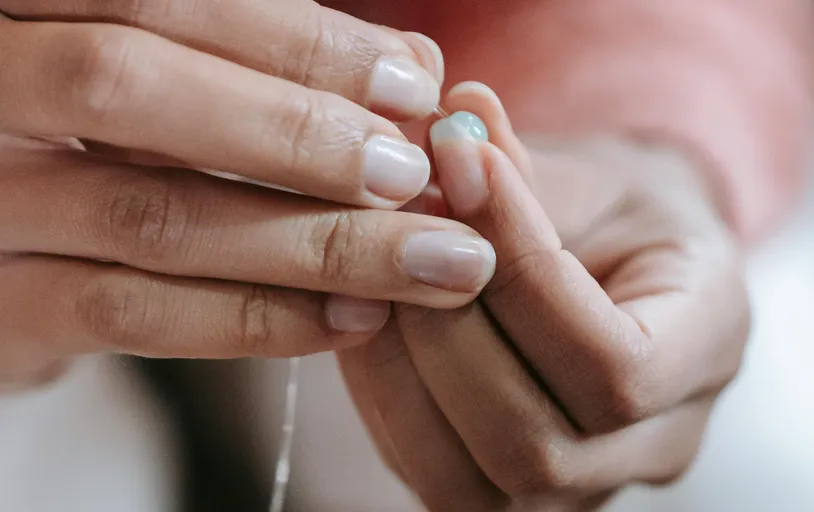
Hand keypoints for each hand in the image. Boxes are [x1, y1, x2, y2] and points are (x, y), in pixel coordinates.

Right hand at [0, 2, 500, 391]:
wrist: (9, 239)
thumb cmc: (107, 138)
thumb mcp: (176, 76)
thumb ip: (268, 63)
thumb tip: (410, 69)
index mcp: (28, 12)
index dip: (296, 40)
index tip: (410, 84)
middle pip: (126, 88)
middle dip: (295, 133)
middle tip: (414, 175)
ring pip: (149, 215)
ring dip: (313, 244)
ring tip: (426, 260)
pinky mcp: (1, 308)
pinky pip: (131, 315)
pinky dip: (256, 320)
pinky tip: (353, 320)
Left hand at [339, 83, 749, 509]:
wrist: (621, 263)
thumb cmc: (614, 211)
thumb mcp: (591, 173)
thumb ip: (524, 162)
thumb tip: (454, 118)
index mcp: (711, 346)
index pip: (617, 366)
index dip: (522, 275)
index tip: (463, 170)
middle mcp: (660, 443)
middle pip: (536, 447)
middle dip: (445, 333)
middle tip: (396, 230)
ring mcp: (586, 486)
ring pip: (471, 482)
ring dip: (400, 372)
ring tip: (371, 274)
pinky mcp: (514, 492)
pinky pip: (431, 473)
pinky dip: (383, 398)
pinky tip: (369, 319)